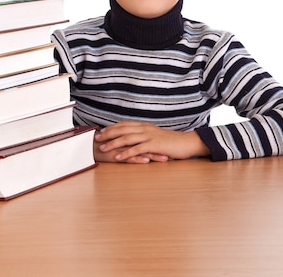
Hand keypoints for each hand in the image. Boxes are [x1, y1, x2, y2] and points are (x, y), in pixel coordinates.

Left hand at [93, 121, 209, 163]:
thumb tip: (134, 140)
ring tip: (103, 148)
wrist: (186, 143)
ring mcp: (149, 136)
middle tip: (96, 138)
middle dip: (108, 133)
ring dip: (113, 143)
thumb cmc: (171, 142)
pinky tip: (118, 157)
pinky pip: (136, 149)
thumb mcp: (155, 136)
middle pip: (122, 129)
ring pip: (126, 138)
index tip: (101, 131)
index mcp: (144, 126)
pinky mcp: (153, 145)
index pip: (124, 124)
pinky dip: (126, 153)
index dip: (112, 127)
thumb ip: (144, 137)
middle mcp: (145, 128)